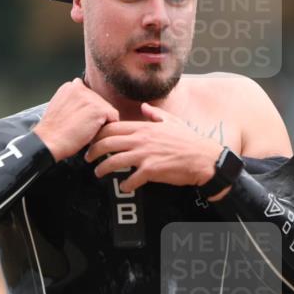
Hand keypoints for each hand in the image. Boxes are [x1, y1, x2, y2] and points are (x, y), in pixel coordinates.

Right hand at [33, 78, 119, 160]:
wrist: (49, 141)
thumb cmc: (53, 131)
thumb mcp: (59, 107)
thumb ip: (73, 101)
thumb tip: (85, 106)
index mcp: (70, 86)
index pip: (89, 95)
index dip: (87, 110)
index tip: (79, 119)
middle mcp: (80, 87)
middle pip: (100, 102)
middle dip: (95, 115)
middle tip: (80, 127)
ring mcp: (90, 97)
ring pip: (107, 110)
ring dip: (100, 122)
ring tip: (84, 130)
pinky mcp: (99, 109)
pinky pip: (113, 118)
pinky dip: (106, 128)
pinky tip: (91, 132)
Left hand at [85, 102, 223, 192]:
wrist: (205, 158)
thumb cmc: (189, 141)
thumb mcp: (172, 122)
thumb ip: (155, 114)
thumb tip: (144, 106)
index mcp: (144, 127)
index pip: (112, 127)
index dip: (98, 134)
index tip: (92, 140)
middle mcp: (141, 139)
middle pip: (107, 143)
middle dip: (93, 151)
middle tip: (88, 158)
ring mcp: (145, 155)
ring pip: (114, 161)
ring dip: (103, 169)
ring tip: (98, 173)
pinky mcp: (152, 170)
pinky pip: (131, 179)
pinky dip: (125, 185)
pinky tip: (124, 187)